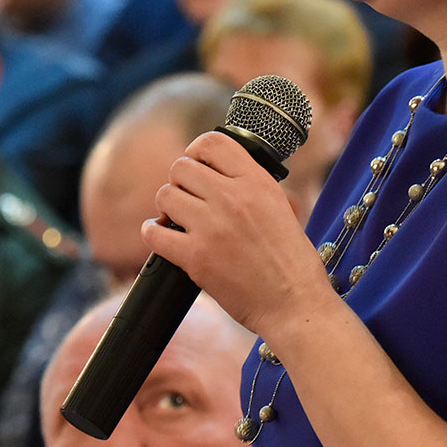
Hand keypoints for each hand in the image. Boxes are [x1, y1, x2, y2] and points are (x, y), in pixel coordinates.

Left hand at [143, 131, 331, 336]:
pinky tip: (161, 236)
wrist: (294, 304)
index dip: (196, 151)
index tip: (196, 164)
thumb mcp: (280, 207)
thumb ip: (250, 186)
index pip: (211, 142)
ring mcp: (211, 227)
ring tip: (177, 219)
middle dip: (180, 182)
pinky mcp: (196, 257)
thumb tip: (219, 174)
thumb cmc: (292, 262)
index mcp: (256, 182)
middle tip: (187, 198)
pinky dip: (152, 233)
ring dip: (167, 207)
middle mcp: (232, 197)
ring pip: (165, 196)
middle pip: (181, 167)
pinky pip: (154, 233)